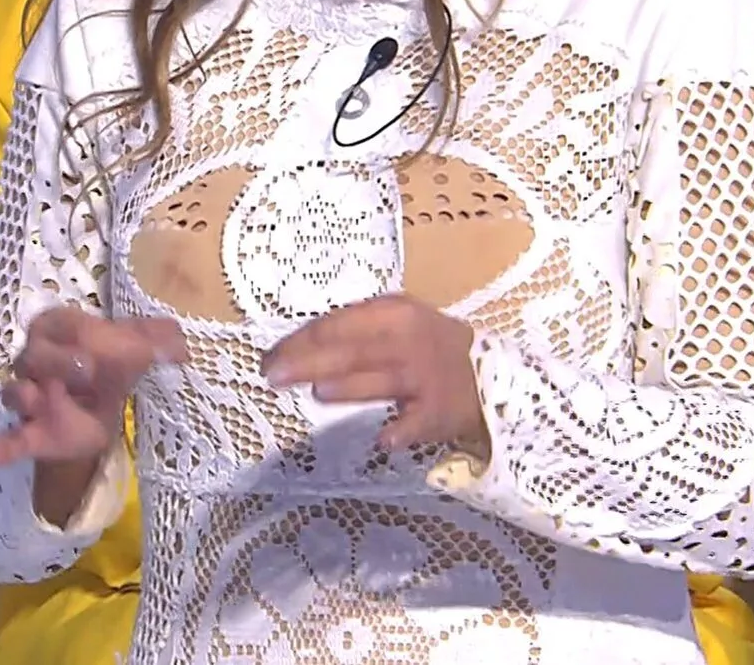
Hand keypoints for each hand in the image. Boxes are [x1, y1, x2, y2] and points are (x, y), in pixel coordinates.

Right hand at [0, 306, 187, 467]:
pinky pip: (13, 437)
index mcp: (62, 329)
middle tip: (87, 373)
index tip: (98, 352)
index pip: (61, 325)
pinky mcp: (34, 431)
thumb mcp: (140, 348)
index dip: (78, 336)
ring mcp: (33, 396)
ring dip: (26, 397)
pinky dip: (3, 445)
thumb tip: (181, 348)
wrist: (105, 405)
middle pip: (33, 355)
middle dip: (56, 362)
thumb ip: (160, 341)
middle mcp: (38, 358)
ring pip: (16, 391)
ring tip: (40, 404)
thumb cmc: (116, 364)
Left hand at [260, 294, 488, 453]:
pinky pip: (418, 423)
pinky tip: (383, 441)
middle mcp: (408, 341)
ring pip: (382, 381)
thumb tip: (295, 346)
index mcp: (392, 312)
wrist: (484, 374)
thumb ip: (352, 330)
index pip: (338, 323)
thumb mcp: (393, 321)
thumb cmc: (423, 344)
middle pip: (352, 351)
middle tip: (273, 375)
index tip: (269, 356)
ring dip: (351, 387)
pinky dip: (402, 431)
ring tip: (318, 393)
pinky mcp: (438, 412)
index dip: (301, 339)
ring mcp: (425, 377)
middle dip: (309, 362)